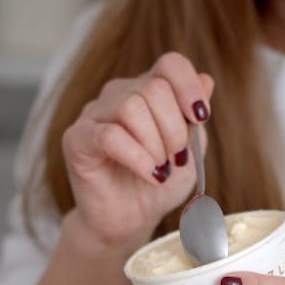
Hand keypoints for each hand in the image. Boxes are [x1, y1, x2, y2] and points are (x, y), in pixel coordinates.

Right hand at [62, 52, 213, 248]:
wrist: (130, 221)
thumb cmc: (158, 185)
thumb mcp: (189, 152)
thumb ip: (195, 118)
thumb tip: (207, 80)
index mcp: (149, 91)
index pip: (170, 64)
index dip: (189, 86)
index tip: (200, 118)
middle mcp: (119, 94)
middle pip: (154, 88)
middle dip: (174, 129)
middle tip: (176, 160)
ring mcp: (95, 114)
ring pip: (131, 107)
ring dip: (155, 145)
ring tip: (159, 171)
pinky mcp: (77, 139)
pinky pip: (110, 136)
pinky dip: (137, 158)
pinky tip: (149, 175)